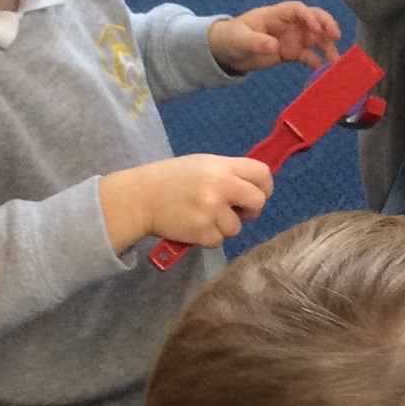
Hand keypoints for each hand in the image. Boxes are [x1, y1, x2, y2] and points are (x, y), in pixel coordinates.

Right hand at [98, 153, 273, 254]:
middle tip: (237, 212)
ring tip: (203, 216)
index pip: (262, 173)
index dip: (264, 187)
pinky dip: (208, 237)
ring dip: (224, 226)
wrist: (141, 197)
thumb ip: (228, 173)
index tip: (257, 194)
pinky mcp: (202, 231)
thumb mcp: (202, 165)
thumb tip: (252, 188)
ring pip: (236, 227)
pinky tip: (194, 226)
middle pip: (257, 203)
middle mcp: (221, 187)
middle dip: (250, 211)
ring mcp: (212, 210)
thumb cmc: (171, 178)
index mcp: (223, 167)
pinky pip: (218, 240)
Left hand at [208, 2, 340, 73]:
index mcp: (276, 15)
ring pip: (315, 39)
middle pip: (313, 19)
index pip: (297, 9)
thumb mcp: (240, 39)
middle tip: (336, 36)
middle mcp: (289, 24)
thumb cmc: (232, 38)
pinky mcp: (292, 53)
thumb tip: (274, 46)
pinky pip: (309, 56)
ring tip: (335, 60)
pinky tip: (323, 72)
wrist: (227, 53)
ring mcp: (292, 38)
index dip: (308, 16)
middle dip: (326, 25)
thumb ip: (256, 42)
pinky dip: (317, 63)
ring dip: (327, 47)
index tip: (316, 28)